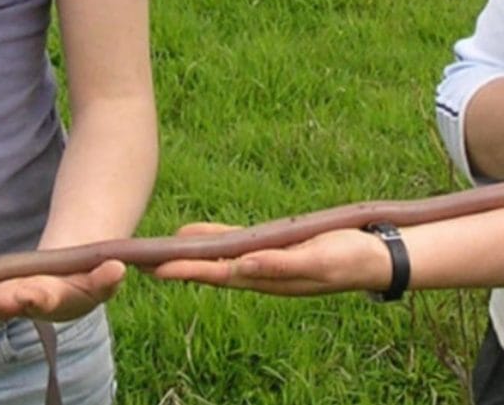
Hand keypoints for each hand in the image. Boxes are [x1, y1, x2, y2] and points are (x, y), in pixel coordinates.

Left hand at [0, 260, 124, 331]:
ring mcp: (3, 303)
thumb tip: (117, 267)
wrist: (66, 286)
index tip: (26, 294)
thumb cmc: (85, 281)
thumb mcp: (101, 278)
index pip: (43, 299)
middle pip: (4, 307)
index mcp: (52, 299)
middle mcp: (24, 306)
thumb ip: (107, 277)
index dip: (33, 298)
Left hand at [153, 222, 392, 295]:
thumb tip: (242, 268)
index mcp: (267, 279)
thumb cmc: (349, 258)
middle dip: (177, 267)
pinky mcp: (272, 249)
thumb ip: (281, 265)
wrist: (374, 254)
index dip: (188, 272)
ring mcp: (264, 262)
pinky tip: (195, 235)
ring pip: (218, 259)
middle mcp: (259, 274)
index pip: (219, 276)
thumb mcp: (317, 261)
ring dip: (188, 256)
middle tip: (141, 263)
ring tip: (157, 251)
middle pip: (210, 271)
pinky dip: (213, 241)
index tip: (158, 269)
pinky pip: (235, 245)